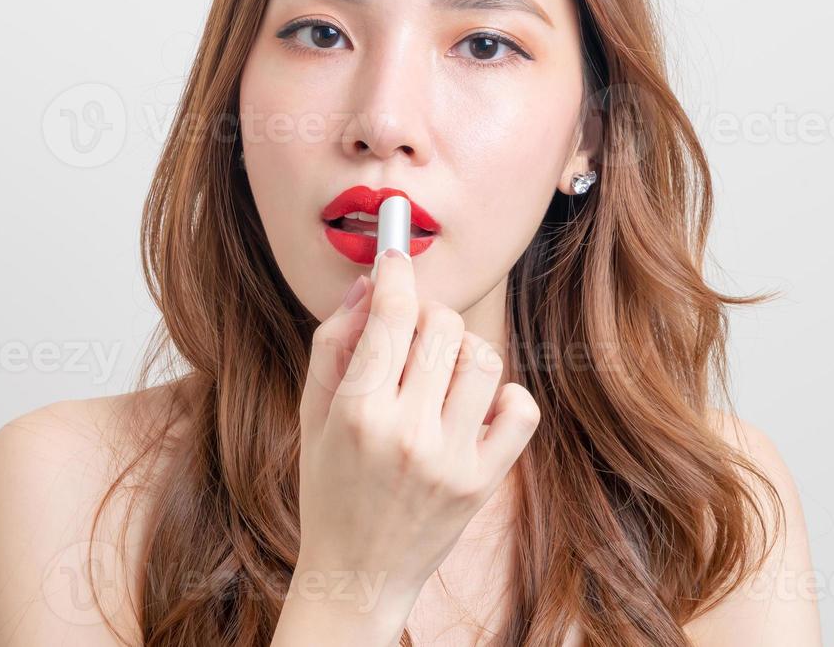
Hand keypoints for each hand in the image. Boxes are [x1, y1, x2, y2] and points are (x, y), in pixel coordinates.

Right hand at [295, 249, 541, 612]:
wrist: (358, 573)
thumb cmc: (329, 484)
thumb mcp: (313, 412)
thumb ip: (334, 342)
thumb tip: (371, 284)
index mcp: (357, 413)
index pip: (390, 315)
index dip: (395, 274)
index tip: (394, 261)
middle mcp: (407, 434)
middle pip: (443, 327)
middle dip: (427, 315)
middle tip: (413, 332)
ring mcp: (452, 459)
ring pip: (483, 358)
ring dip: (462, 352)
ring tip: (440, 374)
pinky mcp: (485, 481)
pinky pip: (520, 408)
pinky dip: (504, 395)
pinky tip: (475, 405)